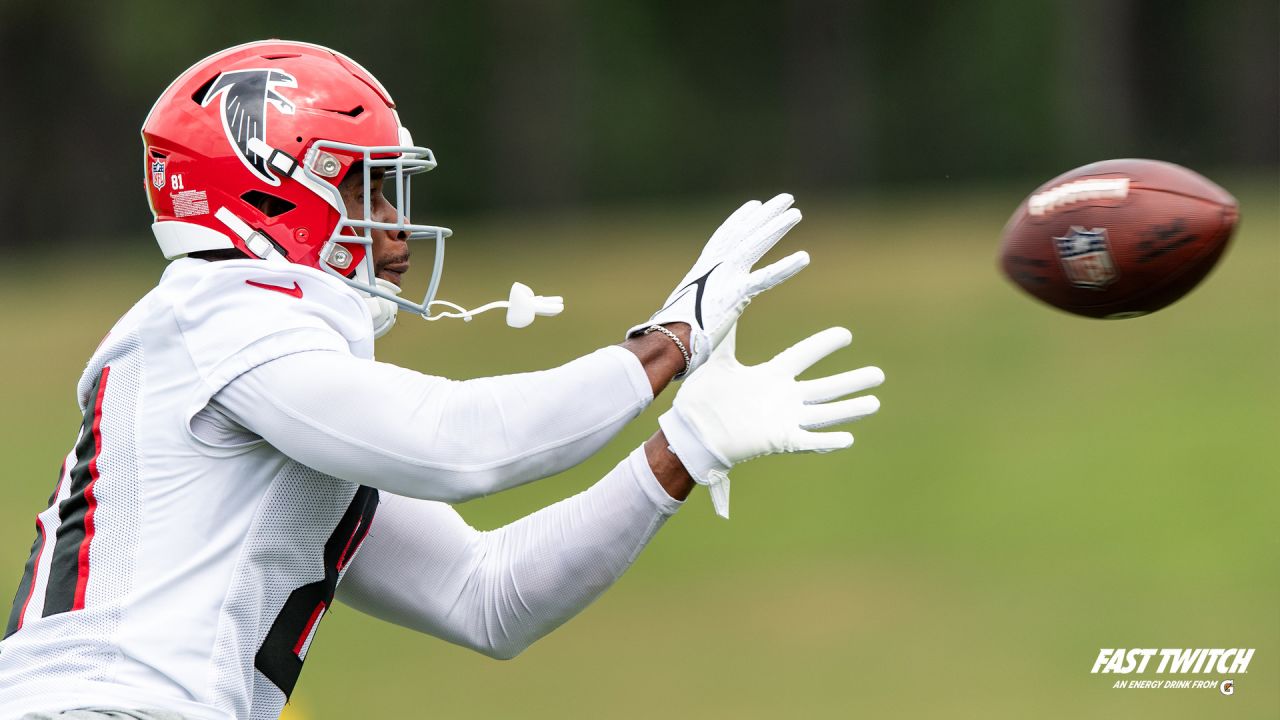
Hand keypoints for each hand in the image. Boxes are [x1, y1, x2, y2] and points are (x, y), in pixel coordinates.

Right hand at [629, 194, 808, 376]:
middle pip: (742, 232)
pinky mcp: (734, 295)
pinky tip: (804, 258)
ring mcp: (723, 279)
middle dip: (765, 213)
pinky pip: (765, 278)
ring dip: (776, 227)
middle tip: (785, 198)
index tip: (755, 205)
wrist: (664, 344)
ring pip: (754, 245)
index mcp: (701, 272)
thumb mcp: (685, 313)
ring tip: (796, 212)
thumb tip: (693, 318)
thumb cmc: (670, 337)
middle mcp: (713, 268)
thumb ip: (697, 308)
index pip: (723, 237)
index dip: (740, 219)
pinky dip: (785, 267)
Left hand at [658, 325, 883, 517]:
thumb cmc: (702, 397)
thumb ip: (726, 333)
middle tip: (879, 375)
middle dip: (852, 381)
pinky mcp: (778, 441)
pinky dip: (827, 441)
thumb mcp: (717, 360)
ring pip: (824, 413)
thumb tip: (725, 300)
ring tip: (874, 403)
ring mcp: (784, 420)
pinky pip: (807, 441)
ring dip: (849, 410)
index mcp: (771, 376)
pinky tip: (848, 439)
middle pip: (825, 387)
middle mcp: (783, 398)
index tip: (846, 334)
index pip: (803, 356)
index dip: (824, 345)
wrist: (692, 431)